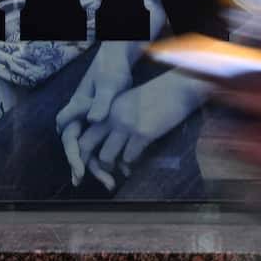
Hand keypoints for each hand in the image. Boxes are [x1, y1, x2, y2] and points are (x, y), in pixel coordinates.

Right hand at [56, 44, 134, 188]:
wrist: (118, 60)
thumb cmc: (111, 69)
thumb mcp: (109, 85)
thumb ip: (100, 102)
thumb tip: (93, 120)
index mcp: (77, 108)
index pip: (69, 136)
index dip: (73, 155)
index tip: (80, 170)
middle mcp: (79, 117)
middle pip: (76, 147)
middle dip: (82, 166)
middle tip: (85, 183)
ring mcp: (88, 121)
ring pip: (88, 148)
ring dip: (97, 166)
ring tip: (109, 183)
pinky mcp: (100, 123)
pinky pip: (99, 143)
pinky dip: (108, 157)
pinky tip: (120, 170)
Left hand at [79, 73, 210, 182]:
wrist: (179, 88)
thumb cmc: (157, 96)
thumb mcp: (128, 103)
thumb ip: (115, 122)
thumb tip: (110, 147)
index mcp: (106, 108)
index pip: (83, 132)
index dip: (82, 151)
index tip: (86, 164)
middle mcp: (110, 116)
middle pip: (86, 146)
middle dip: (92, 162)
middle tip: (104, 173)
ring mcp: (125, 125)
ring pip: (106, 157)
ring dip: (114, 165)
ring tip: (124, 168)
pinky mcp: (142, 134)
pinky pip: (128, 158)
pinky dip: (132, 163)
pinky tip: (138, 160)